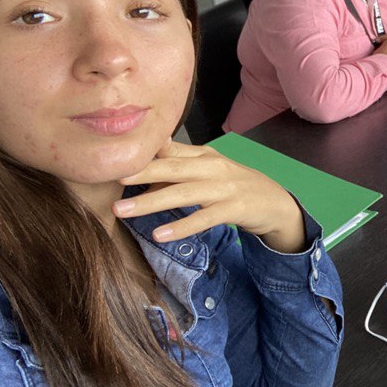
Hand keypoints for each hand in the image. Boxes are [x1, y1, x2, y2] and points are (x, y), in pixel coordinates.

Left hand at [115, 140, 306, 252]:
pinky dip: (181, 226)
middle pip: (172, 169)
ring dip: (151, 202)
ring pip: (183, 193)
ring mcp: (225, 188)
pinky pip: (204, 218)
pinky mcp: (235, 208)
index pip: (168, 152)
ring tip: (122, 211)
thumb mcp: (207, 170)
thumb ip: (176, 166)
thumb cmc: (233, 186)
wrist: (275, 202)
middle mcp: (213, 167)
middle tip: (112, 180)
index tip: (112, 160)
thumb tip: (141, 167)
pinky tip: (160, 234)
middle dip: (141, 174)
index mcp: (204, 155)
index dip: (142, 155)